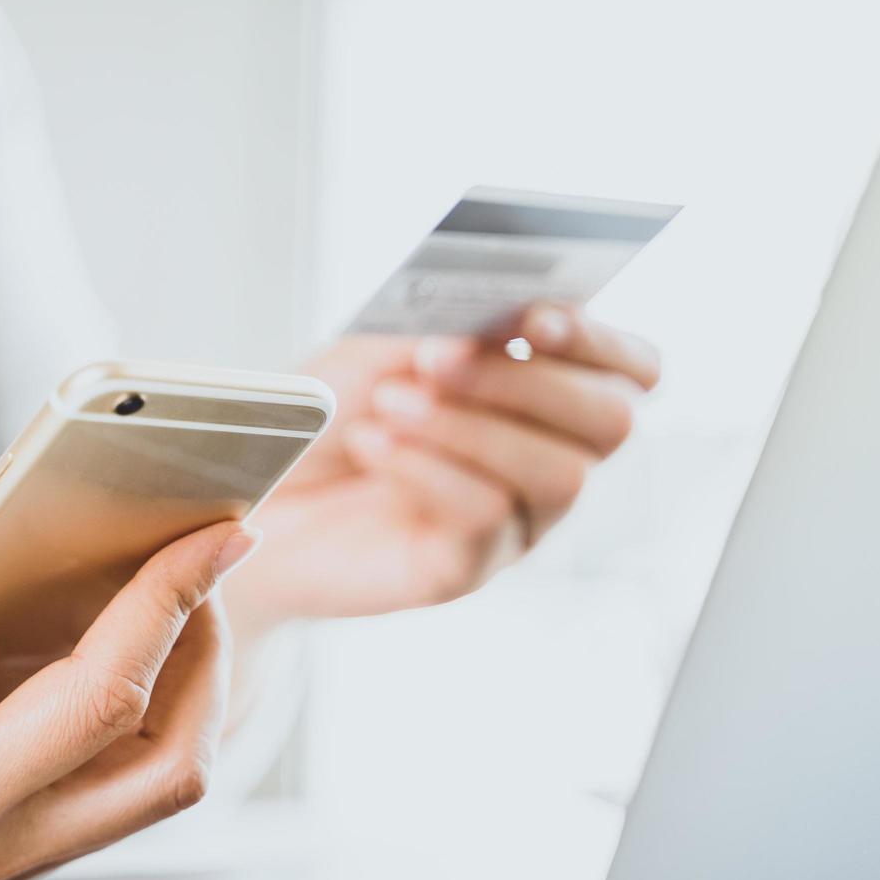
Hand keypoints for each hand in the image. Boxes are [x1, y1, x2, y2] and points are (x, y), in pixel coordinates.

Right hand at [0, 497, 258, 879]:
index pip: (98, 699)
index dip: (167, 605)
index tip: (211, 538)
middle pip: (159, 764)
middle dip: (205, 656)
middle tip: (207, 564)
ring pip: (142, 788)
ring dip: (181, 691)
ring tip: (175, 595)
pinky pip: (99, 788)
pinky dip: (133, 716)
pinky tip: (106, 644)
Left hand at [224, 303, 658, 633]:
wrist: (249, 490)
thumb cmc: (322, 413)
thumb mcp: (382, 346)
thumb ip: (449, 324)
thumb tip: (506, 311)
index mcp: (540, 393)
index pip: (630, 369)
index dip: (598, 340)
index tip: (532, 317)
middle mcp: (544, 459)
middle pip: (610, 422)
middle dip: (527, 380)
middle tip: (435, 356)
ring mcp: (513, 521)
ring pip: (560, 474)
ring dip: (470, 425)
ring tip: (388, 402)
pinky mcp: (464, 569)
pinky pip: (488, 518)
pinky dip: (428, 468)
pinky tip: (371, 443)